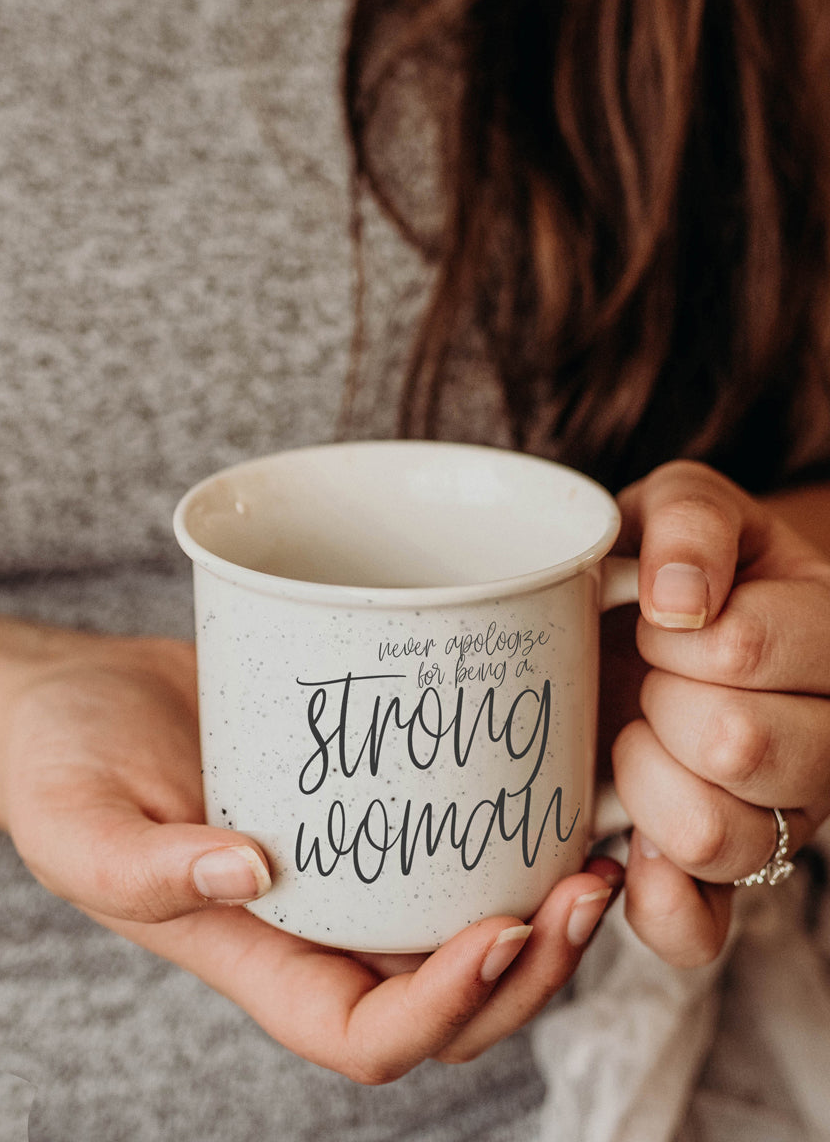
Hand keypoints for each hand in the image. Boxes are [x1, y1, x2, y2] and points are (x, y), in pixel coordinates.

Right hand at [0, 636, 621, 1081]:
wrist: (78, 701)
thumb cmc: (61, 768)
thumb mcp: (76, 823)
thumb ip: (144, 867)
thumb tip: (252, 870)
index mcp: (253, 955)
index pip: (364, 1035)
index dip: (441, 1012)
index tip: (496, 934)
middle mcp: (314, 925)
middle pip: (447, 1000)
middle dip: (530, 971)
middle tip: (583, 888)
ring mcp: (343, 863)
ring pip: (464, 926)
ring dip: (542, 912)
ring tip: (595, 848)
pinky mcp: (358, 797)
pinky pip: (444, 836)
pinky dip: (504, 829)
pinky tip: (545, 777)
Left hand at [612, 461, 829, 965]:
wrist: (655, 622)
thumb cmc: (668, 562)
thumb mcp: (681, 505)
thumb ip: (689, 525)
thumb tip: (679, 603)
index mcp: (827, 640)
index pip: (741, 648)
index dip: (670, 633)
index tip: (658, 619)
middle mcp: (826, 743)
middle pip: (736, 746)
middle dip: (659, 700)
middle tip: (649, 677)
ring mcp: (782, 822)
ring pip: (716, 836)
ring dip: (645, 779)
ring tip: (639, 735)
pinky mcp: (722, 880)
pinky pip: (697, 931)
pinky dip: (654, 897)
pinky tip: (627, 843)